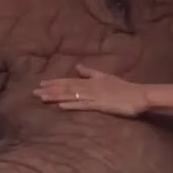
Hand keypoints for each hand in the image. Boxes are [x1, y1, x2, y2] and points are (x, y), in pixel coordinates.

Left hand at [33, 64, 149, 117]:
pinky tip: (60, 106)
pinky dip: (71, 105)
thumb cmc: (123, 88)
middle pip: (66, 87)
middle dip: (50, 89)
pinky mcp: (100, 106)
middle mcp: (89, 87)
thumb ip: (90, 72)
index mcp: (90, 81)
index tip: (41, 83)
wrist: (138, 95)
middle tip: (34, 91)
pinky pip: (83, 105)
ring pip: (71, 95)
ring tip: (42, 97)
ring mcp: (94, 96)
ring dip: (56, 96)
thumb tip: (78, 66)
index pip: (68, 81)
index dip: (54, 82)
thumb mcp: (105, 77)